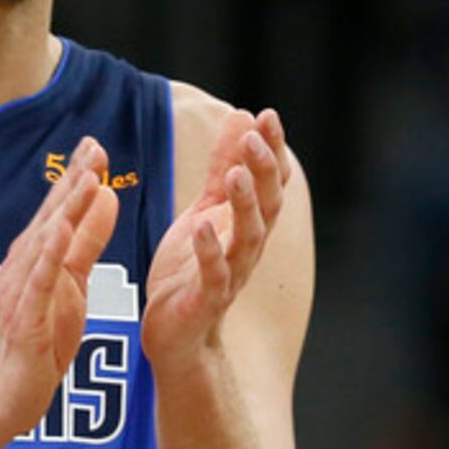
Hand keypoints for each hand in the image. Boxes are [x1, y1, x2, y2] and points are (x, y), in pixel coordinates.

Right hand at [0, 136, 120, 437]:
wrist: (4, 395)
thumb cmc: (38, 341)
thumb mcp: (73, 282)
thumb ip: (86, 240)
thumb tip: (104, 195)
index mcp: (39, 256)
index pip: (60, 210)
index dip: (78, 177)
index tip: (95, 144)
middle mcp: (26, 266)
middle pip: (52, 216)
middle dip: (73, 180)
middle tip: (94, 145)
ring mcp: (23, 291)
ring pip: (46, 242)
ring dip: (64, 208)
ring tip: (86, 176)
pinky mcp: (26, 318)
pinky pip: (38, 282)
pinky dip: (49, 255)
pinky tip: (61, 230)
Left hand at [142, 107, 289, 369]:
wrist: (176, 334)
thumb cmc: (190, 269)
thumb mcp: (205, 210)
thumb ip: (223, 169)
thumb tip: (241, 117)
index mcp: (246, 223)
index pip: (269, 181)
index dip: (272, 150)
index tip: (268, 115)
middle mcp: (246, 247)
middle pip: (267, 205)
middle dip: (264, 170)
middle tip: (256, 136)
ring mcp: (230, 274)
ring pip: (249, 237)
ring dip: (245, 205)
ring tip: (238, 174)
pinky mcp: (206, 299)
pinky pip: (214, 275)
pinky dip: (210, 251)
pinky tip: (202, 228)